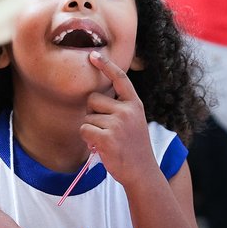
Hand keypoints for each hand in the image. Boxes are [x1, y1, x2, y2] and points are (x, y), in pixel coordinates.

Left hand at [80, 52, 157, 187]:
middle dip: (92, 113)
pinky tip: (100, 146)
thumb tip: (93, 99)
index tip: (94, 55)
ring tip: (107, 140)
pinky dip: (87, 139)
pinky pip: (84, 130)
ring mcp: (118, 124)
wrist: (142, 172)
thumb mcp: (134, 122)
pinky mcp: (107, 138)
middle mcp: (127, 111)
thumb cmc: (133, 147)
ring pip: (87, 117)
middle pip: (93, 99)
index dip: (106, 66)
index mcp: (135, 104)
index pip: (120, 79)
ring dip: (91, 129)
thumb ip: (119, 108)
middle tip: (106, 129)